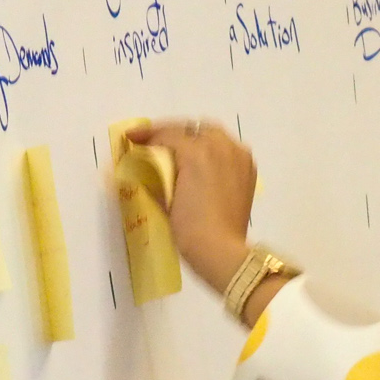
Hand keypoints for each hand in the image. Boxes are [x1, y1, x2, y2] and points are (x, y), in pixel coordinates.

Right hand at [126, 119, 255, 292]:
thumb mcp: (166, 198)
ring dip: (194, 138)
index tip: (130, 138)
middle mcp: (221, 146)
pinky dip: (213, 150)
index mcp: (197, 151)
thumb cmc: (190, 228)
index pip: (168, 134)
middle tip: (154, 141)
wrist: (221, 251)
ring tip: (177, 148)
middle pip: (192, 128)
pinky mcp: (248, 168)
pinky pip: (228, 148)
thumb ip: (155, 174)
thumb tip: (145, 166)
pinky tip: (202, 161)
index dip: (146, 134)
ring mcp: (238, 156)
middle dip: (172, 132)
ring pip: (213, 134)